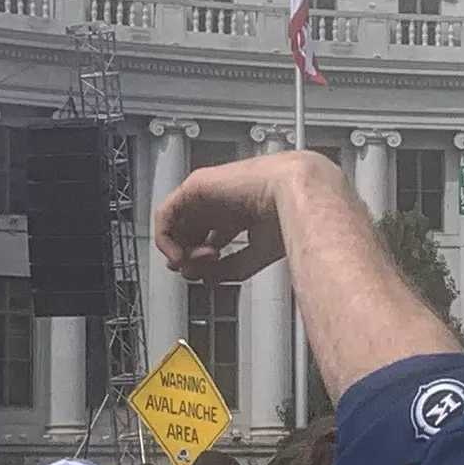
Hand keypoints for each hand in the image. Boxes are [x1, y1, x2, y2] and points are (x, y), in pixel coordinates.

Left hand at [153, 151, 309, 282]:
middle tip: (195, 273)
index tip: (204, 276)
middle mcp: (223, 201)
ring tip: (192, 264)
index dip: (201, 261)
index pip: (209, 238)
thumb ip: (231, 267)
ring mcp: (209, 192)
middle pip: (190, 233)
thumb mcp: (258, 253)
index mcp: (241, 212)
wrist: (298, 193)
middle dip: (188, 257)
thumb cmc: (293, 217)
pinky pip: (166, 214)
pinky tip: (178, 254)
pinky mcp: (195, 185)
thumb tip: (208, 279)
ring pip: (176, 224)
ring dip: (180, 250)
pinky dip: (166, 238)